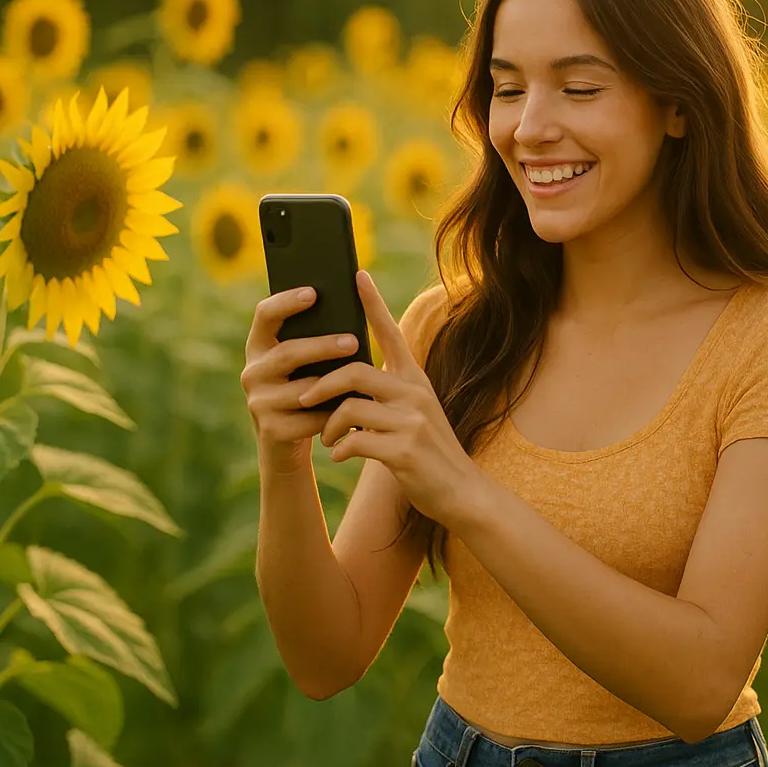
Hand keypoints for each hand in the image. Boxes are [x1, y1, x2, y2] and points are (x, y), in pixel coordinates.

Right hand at [239, 285, 354, 474]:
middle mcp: (252, 372)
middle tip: (353, 341)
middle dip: (322, 346)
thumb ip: (316, 339)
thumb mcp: (306, 363)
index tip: (313, 292)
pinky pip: (308, 420)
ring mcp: (258, 402)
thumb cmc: (308, 389)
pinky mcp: (271, 430)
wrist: (288, 441)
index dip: (286, 302)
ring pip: (301, 390)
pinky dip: (333, 416)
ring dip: (333, 384)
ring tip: (362, 376)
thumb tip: (352, 308)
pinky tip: (355, 411)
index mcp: (260, 346)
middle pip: (287, 354)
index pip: (265, 315)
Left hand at [296, 269, 484, 526]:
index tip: (357, 275)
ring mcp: (411, 421)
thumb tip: (345, 380)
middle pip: (354, 371)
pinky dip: (340, 450)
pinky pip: (354, 441)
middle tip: (306, 398)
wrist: (461, 491)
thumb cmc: (429, 453)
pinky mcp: (404, 450)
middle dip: (322, 385)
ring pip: (349, 407)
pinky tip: (341, 456)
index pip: (391, 332)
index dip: (373, 303)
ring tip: (327, 438)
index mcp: (415, 380)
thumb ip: (388, 394)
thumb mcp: (414, 414)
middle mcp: (415, 393)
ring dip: (328, 425)